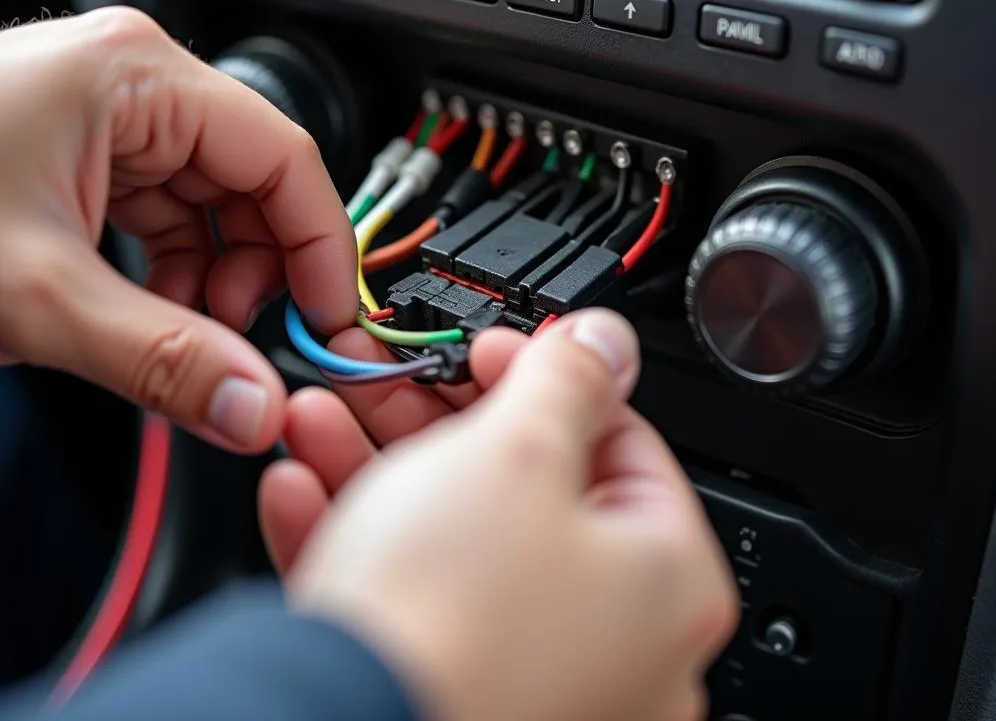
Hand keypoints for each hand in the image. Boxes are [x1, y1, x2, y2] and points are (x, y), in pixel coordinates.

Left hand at [0, 7, 356, 451]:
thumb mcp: (35, 293)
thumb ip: (162, 358)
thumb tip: (254, 405)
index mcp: (138, 75)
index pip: (285, 158)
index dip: (318, 249)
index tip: (324, 325)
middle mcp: (134, 85)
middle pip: (253, 185)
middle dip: (257, 274)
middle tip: (245, 349)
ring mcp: (108, 119)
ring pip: (212, 208)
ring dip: (213, 282)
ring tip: (185, 340)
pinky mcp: (83, 157)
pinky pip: (166, 220)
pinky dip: (173, 276)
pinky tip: (151, 319)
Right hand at [260, 310, 738, 720]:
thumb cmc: (452, 625)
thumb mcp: (517, 453)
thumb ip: (566, 381)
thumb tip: (603, 340)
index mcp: (663, 581)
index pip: (618, 441)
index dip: (545, 376)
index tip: (487, 352)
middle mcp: (613, 643)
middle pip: (525, 487)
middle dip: (437, 419)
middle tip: (394, 379)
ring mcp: (530, 679)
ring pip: (453, 539)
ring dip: (379, 466)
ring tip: (324, 416)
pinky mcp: (450, 696)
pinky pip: (408, 600)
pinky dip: (360, 539)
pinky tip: (301, 490)